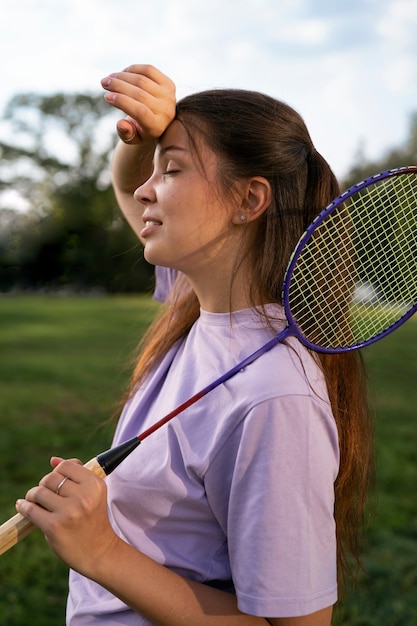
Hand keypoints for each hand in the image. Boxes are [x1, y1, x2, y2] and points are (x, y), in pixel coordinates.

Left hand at [16, 458, 119, 576]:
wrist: (99, 551)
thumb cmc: (93, 519)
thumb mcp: (92, 493)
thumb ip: (75, 474)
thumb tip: (53, 460)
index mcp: (95, 484)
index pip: (65, 466)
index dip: (57, 472)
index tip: (56, 482)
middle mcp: (84, 496)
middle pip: (50, 478)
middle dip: (44, 485)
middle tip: (47, 495)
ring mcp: (69, 512)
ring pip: (39, 492)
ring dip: (33, 496)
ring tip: (36, 502)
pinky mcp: (54, 527)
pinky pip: (30, 510)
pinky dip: (24, 506)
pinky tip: (23, 506)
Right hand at [101, 64, 175, 144]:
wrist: (160, 124)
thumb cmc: (140, 131)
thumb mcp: (132, 137)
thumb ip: (126, 133)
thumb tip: (121, 124)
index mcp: (157, 127)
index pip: (140, 112)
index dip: (122, 102)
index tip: (107, 97)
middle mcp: (166, 111)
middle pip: (139, 94)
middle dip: (118, 86)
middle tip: (104, 83)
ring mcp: (169, 96)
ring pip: (142, 80)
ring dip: (122, 76)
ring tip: (109, 78)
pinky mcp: (169, 84)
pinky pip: (149, 71)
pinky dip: (133, 69)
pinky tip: (122, 73)